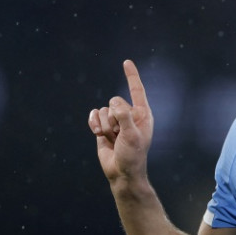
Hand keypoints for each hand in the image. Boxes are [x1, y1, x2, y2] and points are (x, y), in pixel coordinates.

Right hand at [87, 60, 153, 182]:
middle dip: (113, 118)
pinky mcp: (103, 127)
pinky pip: (94, 115)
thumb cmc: (133, 155)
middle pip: (114, 101)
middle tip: (119, 135)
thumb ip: (124, 117)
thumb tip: (114, 104)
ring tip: (112, 138)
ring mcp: (116, 121)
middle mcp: (130, 115)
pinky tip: (97, 134)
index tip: (126, 62)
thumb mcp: (132, 135)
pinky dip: (93, 123)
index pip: (137, 90)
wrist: (121, 172)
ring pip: (102, 110)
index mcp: (143, 114)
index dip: (131, 76)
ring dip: (103, 125)